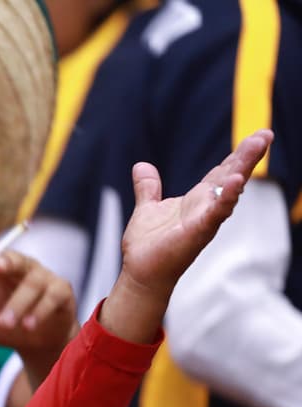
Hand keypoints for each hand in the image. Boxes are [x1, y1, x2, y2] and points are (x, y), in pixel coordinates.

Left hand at [0, 240, 77, 362]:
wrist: (35, 343)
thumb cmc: (2, 321)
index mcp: (2, 269)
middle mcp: (24, 269)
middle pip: (18, 260)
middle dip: (7, 262)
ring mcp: (46, 279)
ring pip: (34, 283)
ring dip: (19, 303)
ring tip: (6, 324)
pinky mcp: (63, 294)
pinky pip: (53, 297)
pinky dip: (40, 310)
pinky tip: (28, 325)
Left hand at [100, 130, 272, 342]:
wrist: (140, 272)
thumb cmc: (148, 245)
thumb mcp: (148, 208)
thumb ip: (148, 188)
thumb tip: (142, 165)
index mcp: (197, 200)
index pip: (222, 171)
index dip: (238, 154)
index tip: (258, 136)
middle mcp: (206, 208)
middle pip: (232, 175)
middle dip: (248, 155)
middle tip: (266, 133)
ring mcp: (205, 220)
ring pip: (230, 190)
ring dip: (243, 168)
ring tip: (257, 146)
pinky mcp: (197, 232)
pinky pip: (216, 213)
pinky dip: (226, 197)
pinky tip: (236, 181)